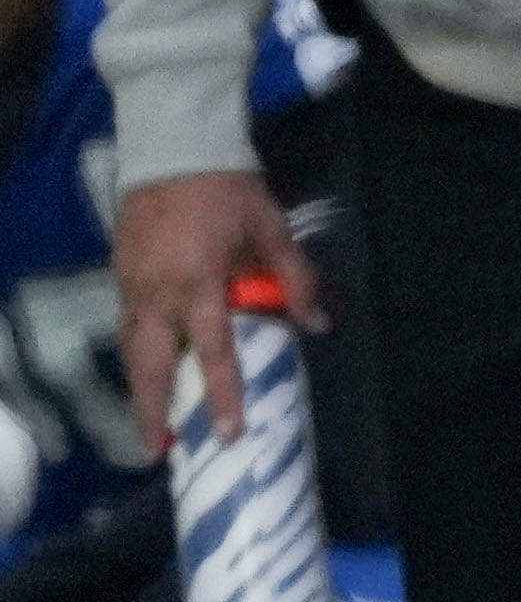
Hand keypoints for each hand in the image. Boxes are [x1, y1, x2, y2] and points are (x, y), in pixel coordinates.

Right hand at [115, 172, 315, 455]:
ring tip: (152, 426)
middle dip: (153, 411)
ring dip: (140, 389)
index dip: (222, 395)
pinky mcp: (120, 275)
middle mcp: (157, 292)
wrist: (176, 150)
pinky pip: (126, 326)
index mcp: (199, 282)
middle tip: (161, 451)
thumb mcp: (273, 232)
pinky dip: (135, 356)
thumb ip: (296, 281)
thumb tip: (318, 326)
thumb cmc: (231, 193)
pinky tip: (146, 375)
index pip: (212, 351)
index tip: (227, 432)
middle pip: (150, 364)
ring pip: (132, 349)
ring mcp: (132, 284)